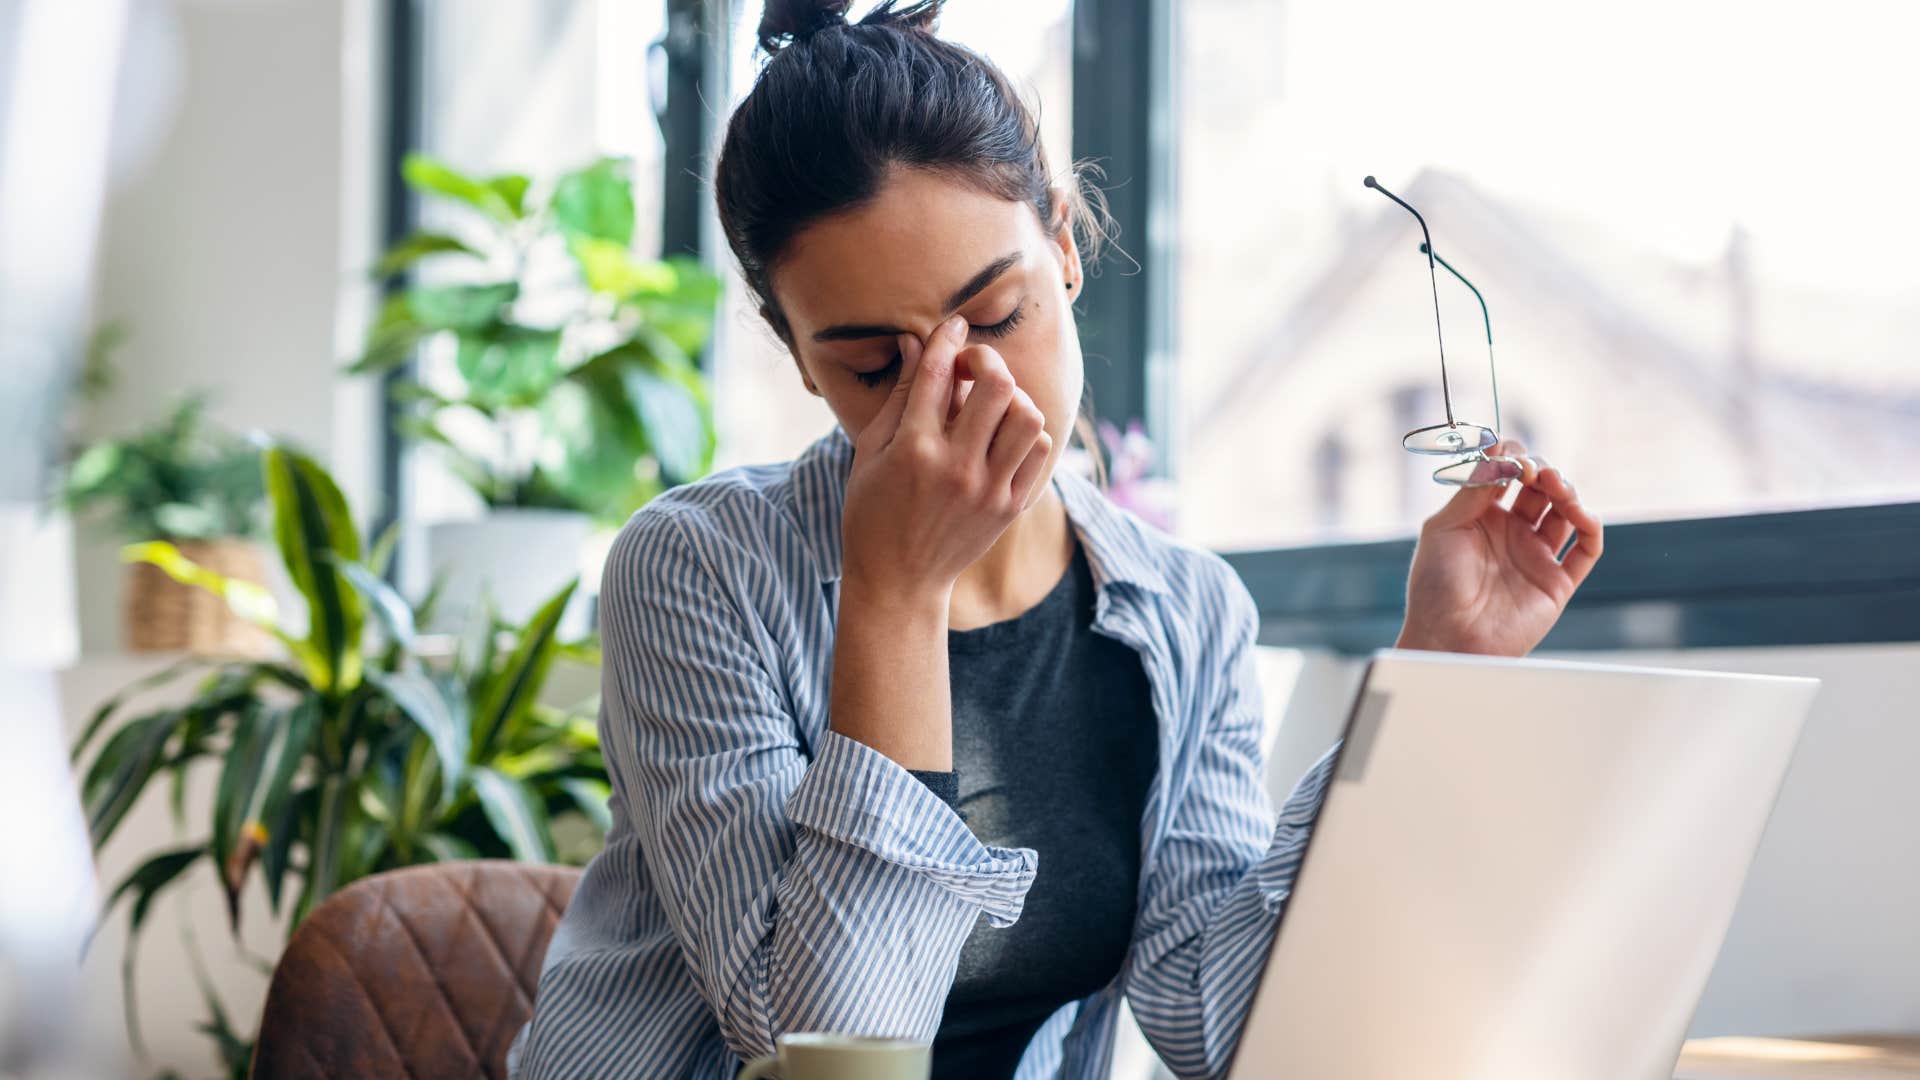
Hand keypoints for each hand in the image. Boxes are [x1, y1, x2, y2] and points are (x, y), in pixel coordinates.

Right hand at [840, 315, 1053, 604]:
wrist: (899, 580)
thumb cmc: (872, 511)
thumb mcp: (870, 451)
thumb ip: (897, 395)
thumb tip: (914, 341)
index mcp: (913, 449)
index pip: (939, 372)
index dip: (948, 338)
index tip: (953, 326)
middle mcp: (956, 467)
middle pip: (997, 384)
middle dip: (986, 361)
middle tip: (972, 369)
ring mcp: (988, 489)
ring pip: (1027, 415)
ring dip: (1011, 397)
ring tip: (991, 405)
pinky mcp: (1010, 507)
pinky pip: (1038, 450)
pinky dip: (1025, 432)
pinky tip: (1002, 435)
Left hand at [1396, 440, 1603, 656]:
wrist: (1447, 637)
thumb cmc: (1435, 586)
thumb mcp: (1445, 528)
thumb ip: (1473, 489)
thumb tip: (1497, 449)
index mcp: (1482, 517)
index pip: (1509, 475)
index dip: (1514, 459)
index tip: (1510, 454)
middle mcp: (1511, 533)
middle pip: (1541, 488)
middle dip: (1543, 471)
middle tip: (1535, 470)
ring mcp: (1535, 556)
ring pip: (1566, 512)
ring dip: (1567, 492)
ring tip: (1556, 486)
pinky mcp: (1556, 581)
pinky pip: (1586, 549)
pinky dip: (1591, 527)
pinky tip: (1581, 514)